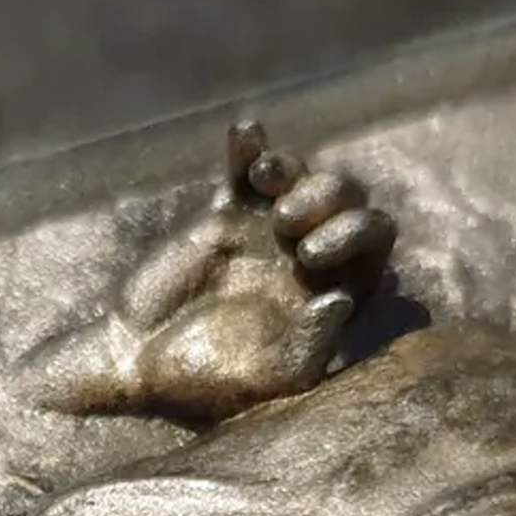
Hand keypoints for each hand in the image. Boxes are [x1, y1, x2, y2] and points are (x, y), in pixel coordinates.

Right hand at [22, 121, 396, 421]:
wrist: (141, 364)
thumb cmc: (209, 383)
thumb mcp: (267, 377)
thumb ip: (311, 344)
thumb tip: (343, 297)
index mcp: (333, 294)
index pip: (373, 246)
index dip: (355, 235)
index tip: (309, 256)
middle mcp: (310, 257)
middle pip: (348, 198)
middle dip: (329, 195)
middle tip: (286, 221)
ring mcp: (269, 232)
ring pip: (303, 176)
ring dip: (292, 166)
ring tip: (264, 177)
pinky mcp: (227, 214)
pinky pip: (246, 170)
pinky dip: (249, 147)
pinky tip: (246, 133)